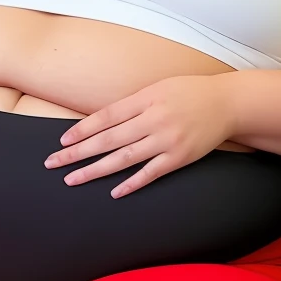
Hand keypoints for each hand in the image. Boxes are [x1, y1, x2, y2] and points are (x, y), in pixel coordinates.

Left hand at [43, 75, 235, 198]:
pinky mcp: (179, 158)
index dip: (82, 130)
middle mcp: (153, 120)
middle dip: (77, 153)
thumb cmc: (188, 92)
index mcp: (144, 99)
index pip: (105, 117)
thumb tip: (100, 121)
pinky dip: (131, 183)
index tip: (63, 141)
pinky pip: (150, 173)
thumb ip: (131, 104)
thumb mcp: (156, 89)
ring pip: (123, 158)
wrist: (227, 103)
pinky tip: (113, 191)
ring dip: (95, 170)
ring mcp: (166, 140)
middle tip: (53, 163)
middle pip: (107, 139)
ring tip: (73, 179)